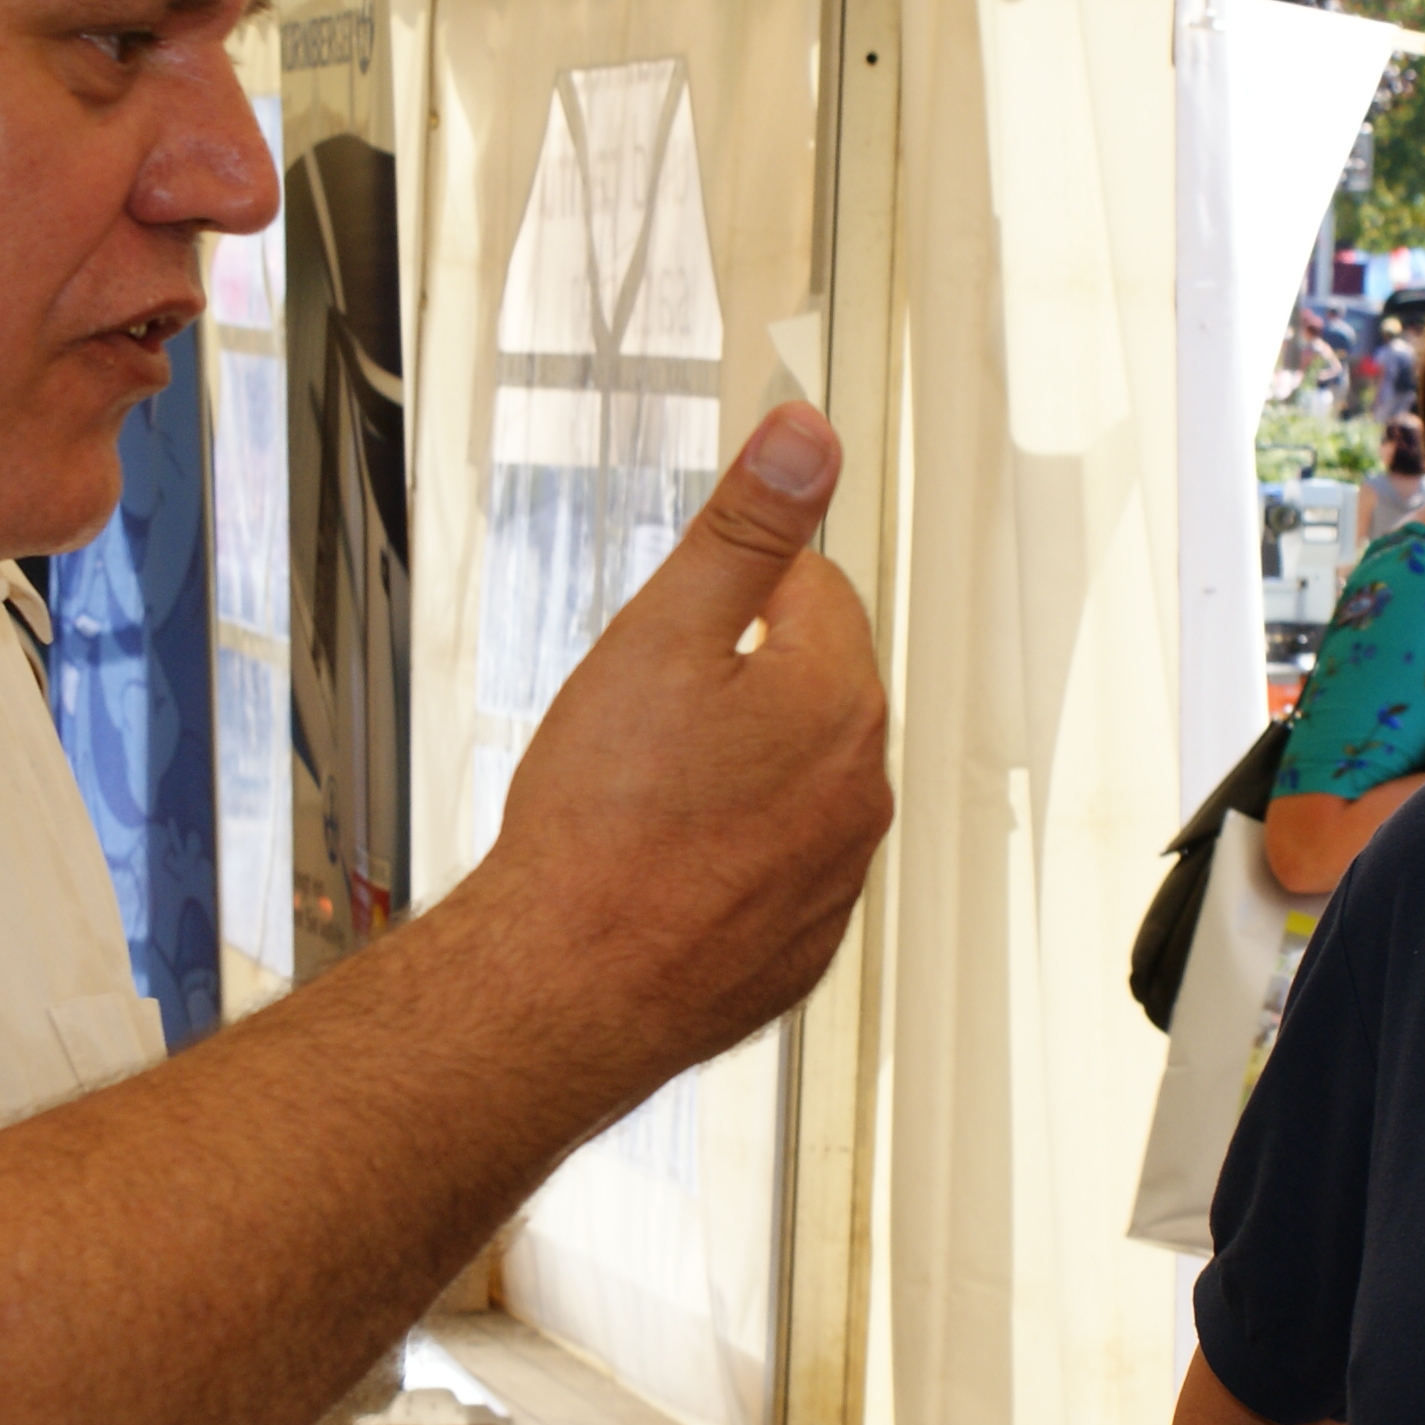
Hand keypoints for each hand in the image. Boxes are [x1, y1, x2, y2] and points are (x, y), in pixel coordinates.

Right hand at [470, 405, 892, 1081]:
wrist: (565, 985)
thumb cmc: (600, 827)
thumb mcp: (660, 634)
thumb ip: (744, 528)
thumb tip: (806, 439)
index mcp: (838, 698)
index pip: (813, 591)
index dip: (728, 601)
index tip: (674, 637)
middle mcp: (859, 789)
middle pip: (806, 686)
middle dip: (732, 684)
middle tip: (643, 724)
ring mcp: (837, 875)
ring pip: (791, 780)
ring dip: (733, 771)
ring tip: (644, 799)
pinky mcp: (803, 944)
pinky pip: (777, 865)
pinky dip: (729, 854)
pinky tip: (661, 865)